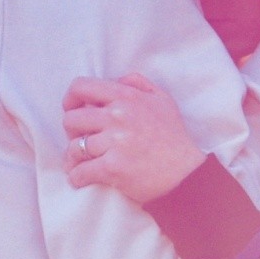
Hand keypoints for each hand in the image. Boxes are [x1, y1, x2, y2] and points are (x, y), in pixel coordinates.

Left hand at [63, 74, 206, 202]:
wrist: (189, 172)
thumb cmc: (174, 136)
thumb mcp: (163, 100)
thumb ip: (138, 83)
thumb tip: (115, 79)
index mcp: (126, 97)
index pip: (80, 87)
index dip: (70, 99)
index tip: (73, 110)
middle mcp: (117, 116)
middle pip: (71, 120)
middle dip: (72, 132)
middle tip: (81, 140)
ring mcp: (115, 143)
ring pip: (74, 148)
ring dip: (74, 158)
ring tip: (80, 163)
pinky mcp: (113, 168)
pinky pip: (80, 172)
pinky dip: (77, 177)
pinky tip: (82, 178)